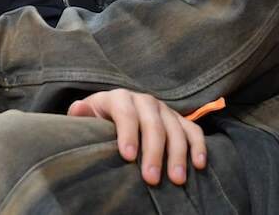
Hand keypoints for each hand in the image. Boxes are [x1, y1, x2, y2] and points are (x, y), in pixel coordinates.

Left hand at [68, 89, 206, 185]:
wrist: (115, 113)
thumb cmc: (99, 119)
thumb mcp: (87, 115)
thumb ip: (81, 113)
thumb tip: (79, 107)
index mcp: (119, 98)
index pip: (125, 113)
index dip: (127, 133)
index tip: (127, 156)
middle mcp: (144, 101)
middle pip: (152, 124)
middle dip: (153, 152)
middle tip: (151, 178)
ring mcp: (164, 110)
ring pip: (175, 129)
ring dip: (178, 155)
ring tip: (176, 179)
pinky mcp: (180, 120)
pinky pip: (193, 131)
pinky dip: (199, 146)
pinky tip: (199, 165)